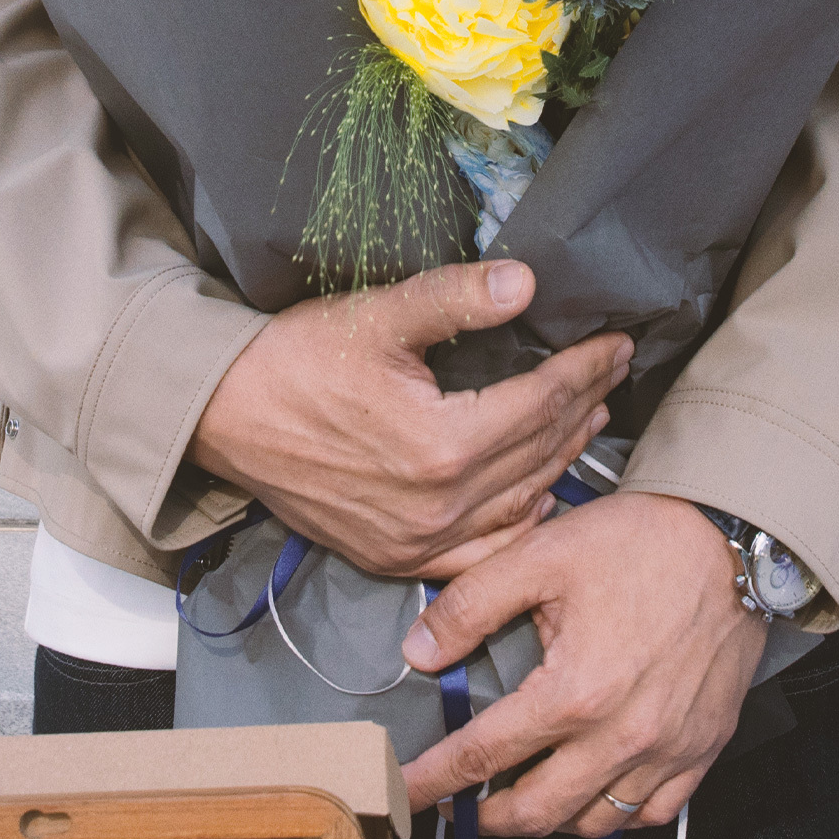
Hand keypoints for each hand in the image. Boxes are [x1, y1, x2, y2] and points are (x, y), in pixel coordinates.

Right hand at [190, 261, 631, 582]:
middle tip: (614, 372)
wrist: (222, 416)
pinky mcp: (395, 556)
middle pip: (539, 452)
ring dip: (561, 460)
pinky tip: (538, 500)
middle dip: (583, 406)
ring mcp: (418, 541)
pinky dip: (518, 525)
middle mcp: (440, 505)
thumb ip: (455, 300)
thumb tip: (526, 282)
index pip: (541, 402)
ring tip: (587, 420)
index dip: (584, 368)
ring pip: (520, 503)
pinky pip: (480, 553)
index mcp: (443, 445)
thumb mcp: (375, 318)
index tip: (616, 342)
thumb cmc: (295, 360)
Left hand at [399, 491, 766, 838]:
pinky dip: (615, 816)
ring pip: (594, 823)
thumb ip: (470, 606)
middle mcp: (622, 736)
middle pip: (536, 813)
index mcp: (575, 692)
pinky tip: (593, 792)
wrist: (734, 539)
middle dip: (486, 819)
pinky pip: (653, 814)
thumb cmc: (645, 541)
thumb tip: (420, 651)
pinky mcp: (703, 748)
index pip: (482, 758)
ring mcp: (668, 750)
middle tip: (460, 806)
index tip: (405, 793)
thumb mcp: (541, 555)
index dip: (433, 781)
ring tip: (522, 797)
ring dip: (549, 820)